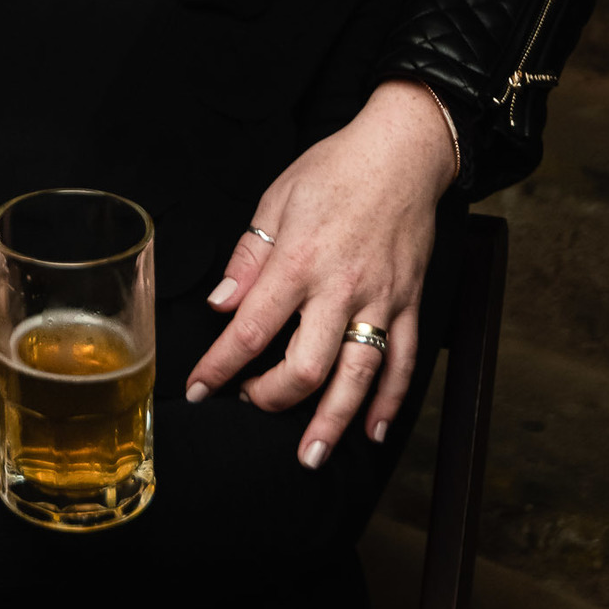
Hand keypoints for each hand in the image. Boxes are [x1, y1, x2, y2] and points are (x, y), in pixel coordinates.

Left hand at [186, 82, 456, 466]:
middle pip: (306, 366)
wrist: (402, 152)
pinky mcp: (409, 303)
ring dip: (333, 423)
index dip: (220, 366)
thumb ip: (248, 258)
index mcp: (299, 262)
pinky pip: (402, 362)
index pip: (252, 329)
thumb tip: (221, 304)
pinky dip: (389, 402)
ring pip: (357, 377)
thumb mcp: (276, 200)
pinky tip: (373, 431)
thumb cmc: (335, 169)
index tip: (198, 389)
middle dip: (272, 398)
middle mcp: (341, 288)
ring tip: (310, 456)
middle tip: (252, 404)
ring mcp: (380, 300)